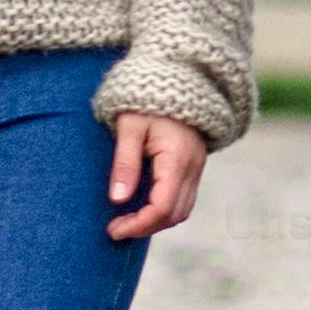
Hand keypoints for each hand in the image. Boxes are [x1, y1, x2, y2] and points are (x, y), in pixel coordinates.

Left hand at [104, 113, 207, 240]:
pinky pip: (183, 199)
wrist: (174, 80)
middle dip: (145, 228)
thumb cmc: (145, 101)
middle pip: (174, 215)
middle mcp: (192, 167)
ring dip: (155, 222)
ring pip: (182, 211)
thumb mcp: (129, 128)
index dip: (138, 225)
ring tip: (127, 222)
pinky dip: (164, 210)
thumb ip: (124, 163)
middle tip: (116, 228)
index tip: (113, 229)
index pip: (161, 207)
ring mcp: (197, 168)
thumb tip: (117, 199)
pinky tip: (142, 207)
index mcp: (176, 158)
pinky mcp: (194, 166)